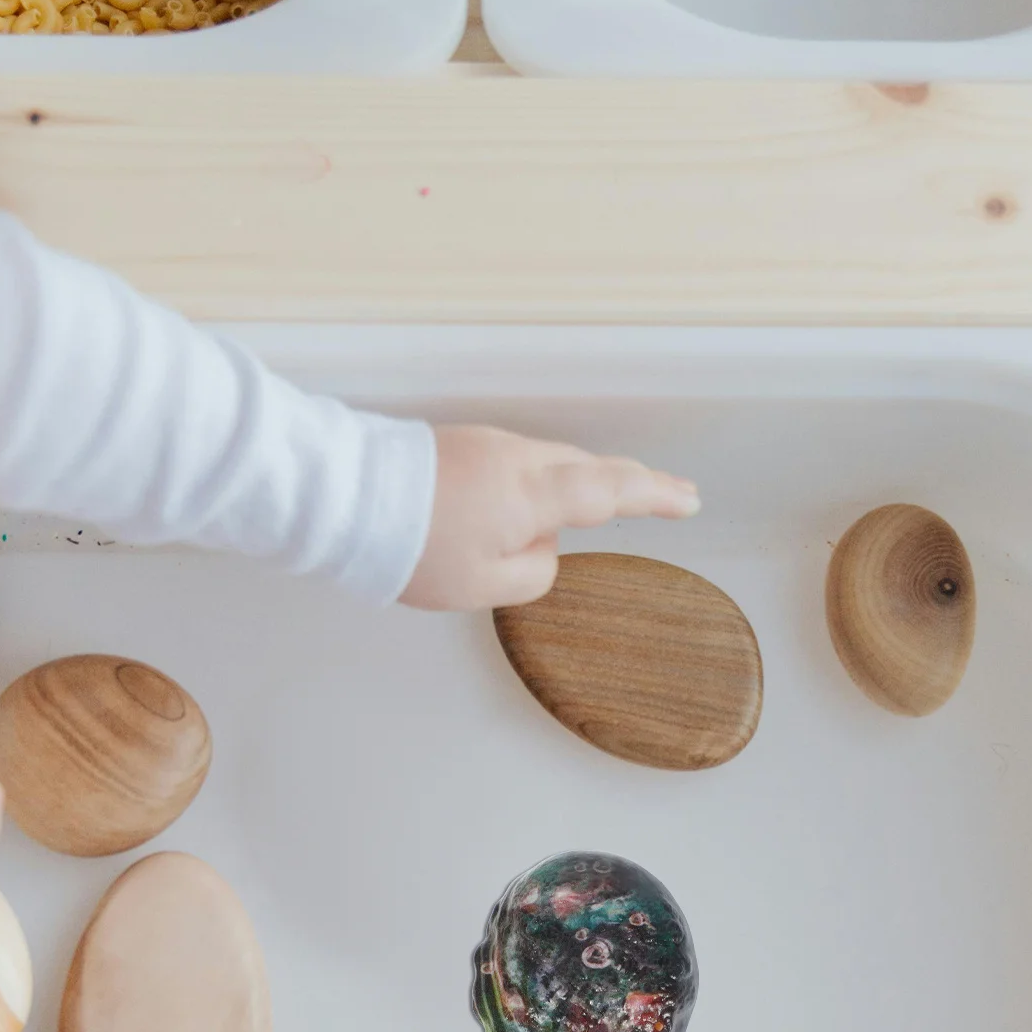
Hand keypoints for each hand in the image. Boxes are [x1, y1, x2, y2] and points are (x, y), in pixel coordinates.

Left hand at [402, 426, 700, 610]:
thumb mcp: (481, 586)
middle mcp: (518, 459)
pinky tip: (532, 504)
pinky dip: (543, 480)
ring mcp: (488, 445)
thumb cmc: (411, 548)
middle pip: (588, 466)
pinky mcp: (462, 444)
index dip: (655, 497)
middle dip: (632, 481)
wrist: (341, 495)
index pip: (610, 493)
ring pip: (552, 463)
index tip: (690, 500)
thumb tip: (545, 549)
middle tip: (671, 493)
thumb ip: (531, 573)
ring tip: (606, 501)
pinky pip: (520, 463)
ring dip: (582, 481)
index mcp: (531, 494)